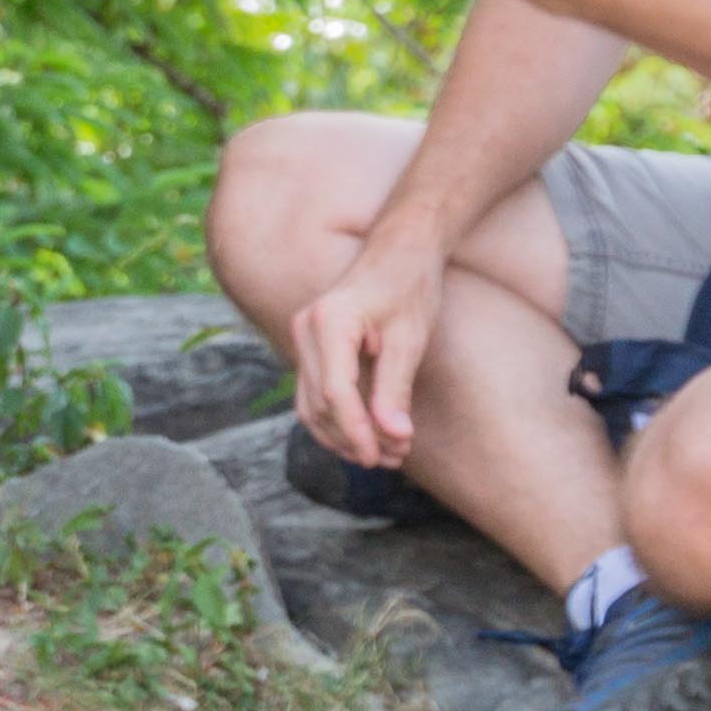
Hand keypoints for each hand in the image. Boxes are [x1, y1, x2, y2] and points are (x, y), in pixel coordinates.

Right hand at [284, 236, 443, 471]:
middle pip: (319, 403)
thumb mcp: (409, 339)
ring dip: (343, 435)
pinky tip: (365, 434)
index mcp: (329, 323)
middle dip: (354, 438)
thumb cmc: (409, 287)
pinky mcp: (309, 345)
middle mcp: (305, 329)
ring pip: (310, 404)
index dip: (358, 431)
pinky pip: (313, 393)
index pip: (335, 392)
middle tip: (393, 459)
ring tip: (384, 454)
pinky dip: (336, 419)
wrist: (399, 251)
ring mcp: (301, 336)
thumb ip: (395, 389)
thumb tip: (393, 437)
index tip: (383, 456)